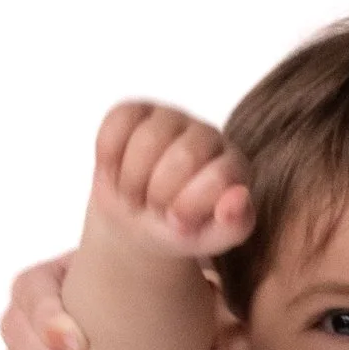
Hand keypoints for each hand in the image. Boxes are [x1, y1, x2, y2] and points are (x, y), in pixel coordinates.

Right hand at [91, 100, 255, 257]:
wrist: (137, 217)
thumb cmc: (179, 227)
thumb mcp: (208, 239)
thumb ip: (233, 224)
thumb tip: (238, 197)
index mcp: (233, 165)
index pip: (218, 177)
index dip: (188, 207)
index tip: (177, 222)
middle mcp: (207, 135)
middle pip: (183, 156)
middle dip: (158, 195)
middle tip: (151, 210)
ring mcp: (171, 118)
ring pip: (148, 139)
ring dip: (131, 180)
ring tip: (133, 196)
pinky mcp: (136, 110)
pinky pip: (118, 122)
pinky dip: (110, 156)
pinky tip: (116, 172)